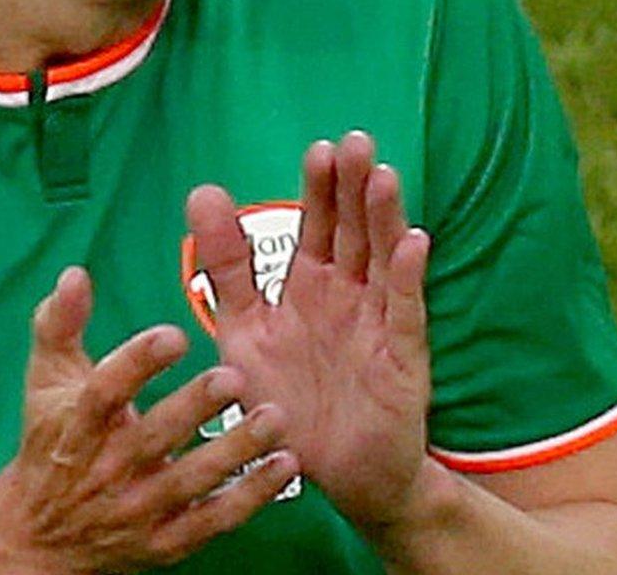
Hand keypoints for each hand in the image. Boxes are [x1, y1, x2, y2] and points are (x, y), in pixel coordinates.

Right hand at [0, 266, 300, 574]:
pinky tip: (283, 467)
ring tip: (273, 418)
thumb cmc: (50, 440)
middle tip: (234, 375)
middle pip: (152, 437)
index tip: (173, 335)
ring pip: (190, 482)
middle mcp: (105, 468)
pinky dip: (250, 497)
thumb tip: (75, 273)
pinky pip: (212, 520)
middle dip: (194, 407)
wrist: (38, 535)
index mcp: (76, 424)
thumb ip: (60, 322)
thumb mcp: (46, 378)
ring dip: (234, 451)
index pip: (104, 392)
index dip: (137, 363)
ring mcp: (136, 509)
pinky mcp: (165, 541)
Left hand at [184, 131, 434, 533]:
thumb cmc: (291, 400)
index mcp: (312, 285)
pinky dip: (410, 278)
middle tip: (354, 142)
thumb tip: (203, 190)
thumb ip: (227, 266)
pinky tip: (413, 243)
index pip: (318, 224)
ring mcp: (379, 323)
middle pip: (353, 231)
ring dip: (384, 219)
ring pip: (383, 261)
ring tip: (381, 176)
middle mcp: (349, 295)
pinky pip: (406, 313)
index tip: (318, 148)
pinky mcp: (402, 359)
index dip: (320, 188)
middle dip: (353, 188)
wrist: (338, 474)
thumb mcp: (244, 330)